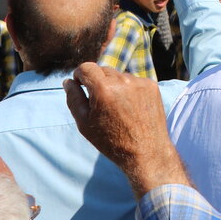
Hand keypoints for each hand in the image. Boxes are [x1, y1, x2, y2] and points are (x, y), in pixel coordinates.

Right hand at [63, 63, 187, 197]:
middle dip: (97, 82)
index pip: (86, 67)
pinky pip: (134, 81)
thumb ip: (73, 99)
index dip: (80, 75)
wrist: (146, 152)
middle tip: (100, 103)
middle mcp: (122, 81)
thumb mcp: (84, 123)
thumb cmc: (111, 141)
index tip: (81, 85)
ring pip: (119, 75)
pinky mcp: (152, 86)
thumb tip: (68, 81)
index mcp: (103, 89)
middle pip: (102, 70)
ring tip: (117, 108)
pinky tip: (131, 108)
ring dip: (114, 85)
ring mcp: (139, 82)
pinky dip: (130, 90)